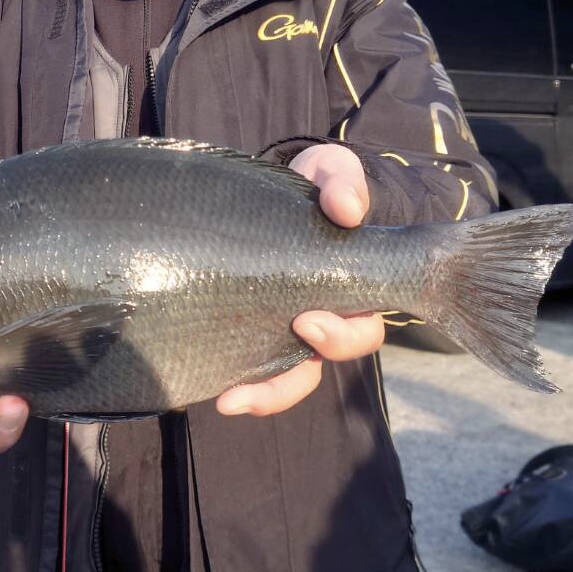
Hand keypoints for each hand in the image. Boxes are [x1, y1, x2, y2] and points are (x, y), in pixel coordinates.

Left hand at [216, 144, 386, 417]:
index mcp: (348, 288)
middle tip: (257, 360)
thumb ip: (343, 181)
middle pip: (319, 365)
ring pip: (283, 378)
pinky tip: (211, 389)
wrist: (264, 185)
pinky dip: (232, 381)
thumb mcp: (332, 169)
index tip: (309, 321)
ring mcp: (281, 325)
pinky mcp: (245, 324)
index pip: (361, 329)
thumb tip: (346, 209)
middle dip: (297, 375)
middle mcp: (319, 315)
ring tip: (229, 401)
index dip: (342, 337)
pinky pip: (245, 366)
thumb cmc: (312, 184)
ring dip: (262, 394)